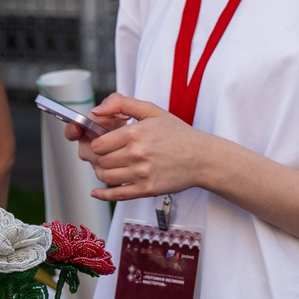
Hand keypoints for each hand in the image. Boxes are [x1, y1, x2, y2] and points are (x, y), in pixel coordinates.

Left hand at [82, 94, 215, 200]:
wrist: (202, 158)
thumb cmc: (178, 134)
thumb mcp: (152, 111)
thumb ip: (122, 103)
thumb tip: (96, 111)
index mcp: (135, 134)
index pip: (98, 144)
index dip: (96, 143)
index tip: (102, 143)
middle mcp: (137, 154)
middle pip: (100, 161)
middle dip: (98, 158)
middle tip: (105, 155)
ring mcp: (142, 173)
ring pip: (106, 177)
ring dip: (102, 173)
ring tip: (110, 167)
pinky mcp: (147, 189)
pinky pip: (118, 195)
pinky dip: (103, 195)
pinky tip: (97, 192)